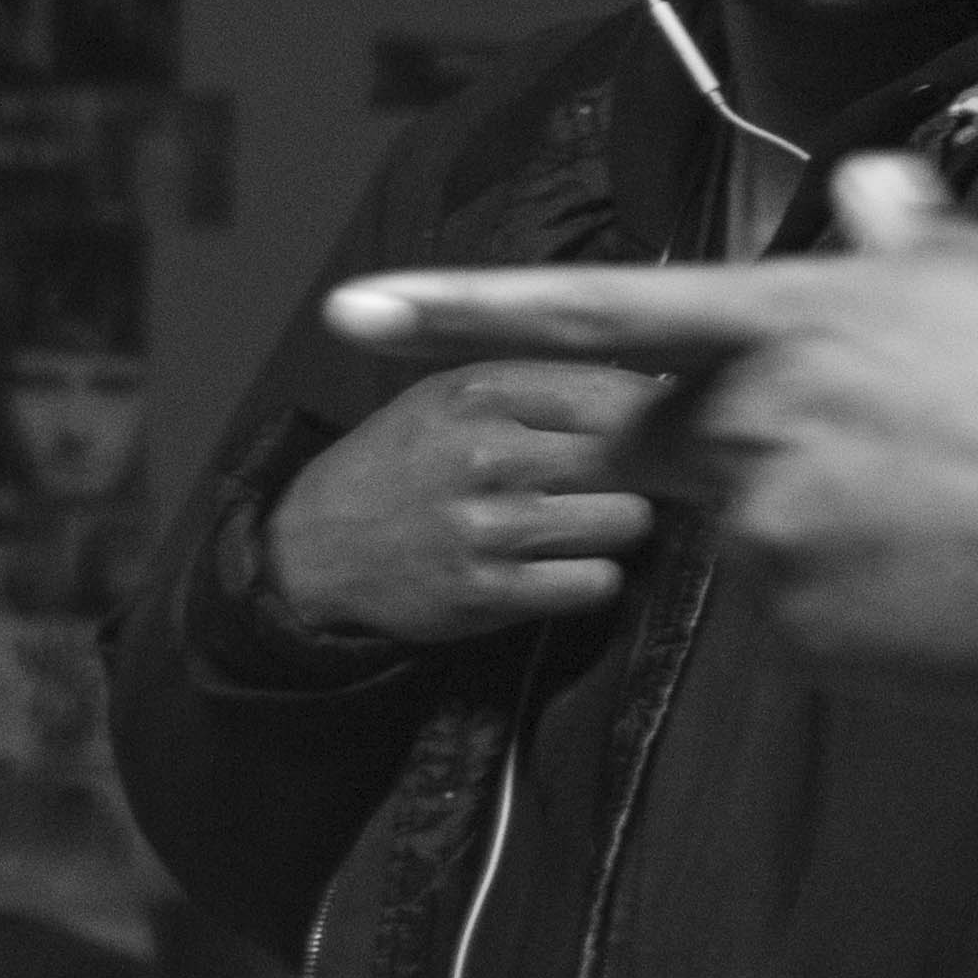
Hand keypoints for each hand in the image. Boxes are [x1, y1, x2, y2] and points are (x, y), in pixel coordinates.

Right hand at [259, 360, 668, 647]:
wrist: (310, 548)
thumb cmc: (400, 463)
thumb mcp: (449, 394)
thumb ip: (542, 385)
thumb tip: (667, 388)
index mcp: (479, 390)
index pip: (616, 390)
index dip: (658, 412)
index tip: (663, 428)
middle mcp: (485, 452)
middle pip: (636, 456)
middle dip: (645, 471)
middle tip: (628, 482)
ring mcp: (487, 526)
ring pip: (627, 521)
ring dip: (619, 527)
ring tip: (586, 524)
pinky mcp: (487, 592)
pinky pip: (597, 583)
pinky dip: (592, 578)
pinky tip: (562, 566)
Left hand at [329, 157, 977, 719]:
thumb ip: (934, 248)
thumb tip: (875, 184)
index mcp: (810, 321)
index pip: (599, 307)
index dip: (468, 308)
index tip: (359, 311)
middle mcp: (762, 428)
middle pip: (685, 433)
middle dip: (743, 437)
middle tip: (896, 446)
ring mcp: (772, 542)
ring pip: (761, 525)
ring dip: (842, 518)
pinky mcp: (801, 640)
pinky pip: (807, 610)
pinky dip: (873, 597)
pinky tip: (975, 582)